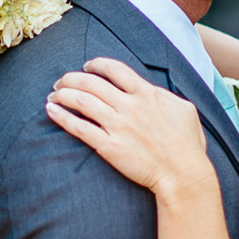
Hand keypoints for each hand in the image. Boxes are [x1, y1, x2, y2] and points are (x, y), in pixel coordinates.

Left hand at [45, 58, 214, 198]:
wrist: (183, 174)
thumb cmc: (188, 145)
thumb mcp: (184, 110)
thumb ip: (165, 96)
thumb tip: (154, 92)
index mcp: (147, 94)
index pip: (115, 69)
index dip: (96, 64)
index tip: (86, 66)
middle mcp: (130, 106)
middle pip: (92, 83)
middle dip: (71, 78)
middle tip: (61, 81)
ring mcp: (118, 126)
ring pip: (82, 101)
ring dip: (63, 94)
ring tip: (53, 94)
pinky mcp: (109, 146)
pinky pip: (79, 128)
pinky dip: (62, 117)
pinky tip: (50, 110)